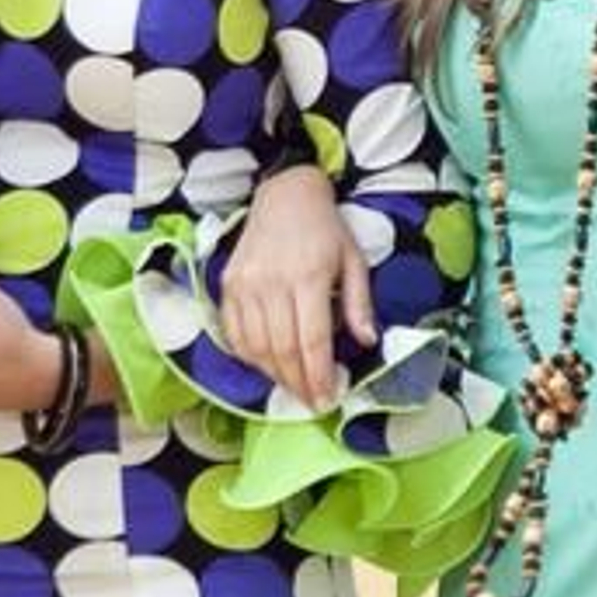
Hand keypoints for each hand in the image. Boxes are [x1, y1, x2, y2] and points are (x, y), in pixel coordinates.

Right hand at [220, 165, 376, 410]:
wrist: (285, 194)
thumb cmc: (325, 228)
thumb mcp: (354, 259)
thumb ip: (359, 302)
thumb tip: (368, 341)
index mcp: (309, 275)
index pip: (311, 339)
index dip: (319, 376)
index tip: (328, 398)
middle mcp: (272, 281)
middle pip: (283, 349)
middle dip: (298, 384)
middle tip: (312, 402)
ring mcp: (245, 283)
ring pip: (255, 346)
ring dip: (274, 375)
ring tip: (293, 388)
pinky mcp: (228, 284)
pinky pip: (234, 332)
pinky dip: (248, 356)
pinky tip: (266, 365)